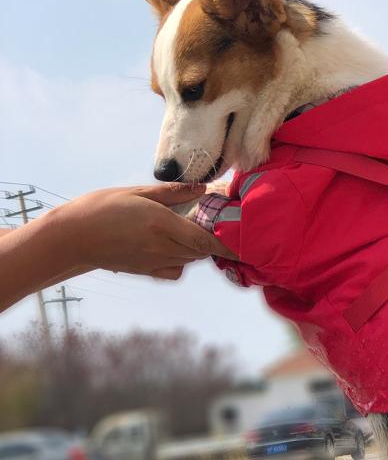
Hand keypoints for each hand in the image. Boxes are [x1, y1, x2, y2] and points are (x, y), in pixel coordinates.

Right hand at [49, 184, 235, 279]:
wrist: (72, 237)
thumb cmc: (101, 208)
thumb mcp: (137, 192)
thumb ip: (172, 193)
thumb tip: (202, 187)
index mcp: (162, 224)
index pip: (205, 240)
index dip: (228, 243)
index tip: (244, 242)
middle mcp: (162, 246)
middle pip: (202, 250)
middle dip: (215, 240)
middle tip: (221, 226)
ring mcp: (154, 262)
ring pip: (191, 259)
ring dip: (200, 249)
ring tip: (199, 232)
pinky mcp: (146, 271)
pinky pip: (176, 270)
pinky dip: (183, 261)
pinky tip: (176, 247)